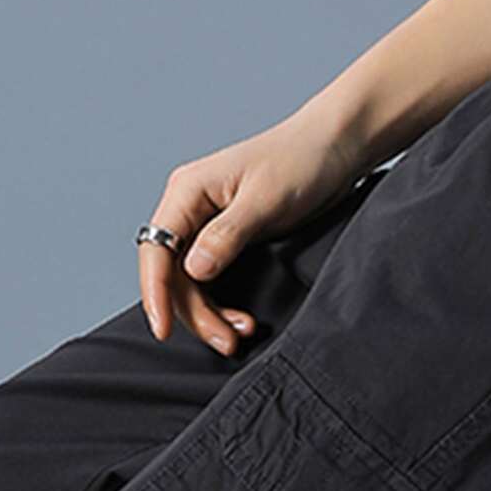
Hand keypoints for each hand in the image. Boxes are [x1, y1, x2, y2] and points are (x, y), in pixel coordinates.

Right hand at [137, 113, 359, 354]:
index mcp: (188, 192)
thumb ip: (227, 236)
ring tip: (239, 335)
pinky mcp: (227, 241)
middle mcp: (189, 209)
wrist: (335, 149)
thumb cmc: (301, 160)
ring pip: (191, 285)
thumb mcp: (265, 200)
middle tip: (226, 341)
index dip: (155, 292)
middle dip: (195, 313)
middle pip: (172, 275)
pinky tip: (242, 320)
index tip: (162, 329)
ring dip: (210, 315)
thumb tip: (193, 270)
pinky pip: (212, 283)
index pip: (156, 249)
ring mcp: (206, 226)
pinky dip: (223, 306)